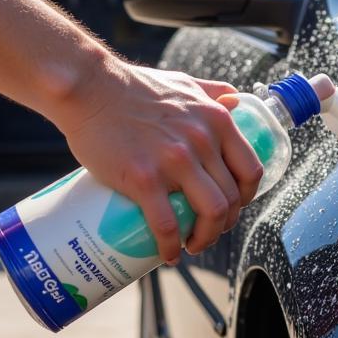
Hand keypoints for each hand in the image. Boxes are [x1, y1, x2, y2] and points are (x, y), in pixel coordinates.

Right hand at [56, 60, 262, 262]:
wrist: (88, 89)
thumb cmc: (135, 87)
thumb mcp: (186, 84)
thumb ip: (212, 92)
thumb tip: (236, 99)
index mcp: (218, 121)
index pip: (250, 170)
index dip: (246, 197)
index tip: (233, 207)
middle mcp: (203, 141)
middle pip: (231, 199)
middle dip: (225, 224)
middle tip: (208, 230)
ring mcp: (175, 161)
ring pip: (210, 214)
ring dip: (207, 238)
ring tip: (193, 244)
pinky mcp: (144, 178)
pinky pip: (167, 224)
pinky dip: (171, 246)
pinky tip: (169, 254)